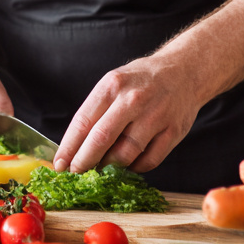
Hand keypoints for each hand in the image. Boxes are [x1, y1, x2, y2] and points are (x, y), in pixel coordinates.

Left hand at [53, 54, 200, 173]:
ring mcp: (155, 116)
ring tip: (103, 166)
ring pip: (125, 154)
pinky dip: (135, 168)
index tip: (59, 164)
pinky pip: (148, 161)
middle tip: (76, 172)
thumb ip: (97, 110)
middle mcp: (133, 100)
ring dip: (110, 166)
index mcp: (113, 85)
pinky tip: (129, 163)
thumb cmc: (142, 80)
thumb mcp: (114, 82)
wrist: (184, 71)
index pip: (83, 122)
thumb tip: (76, 146)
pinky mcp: (173, 132)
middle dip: (84, 161)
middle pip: (101, 139)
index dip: (69, 147)